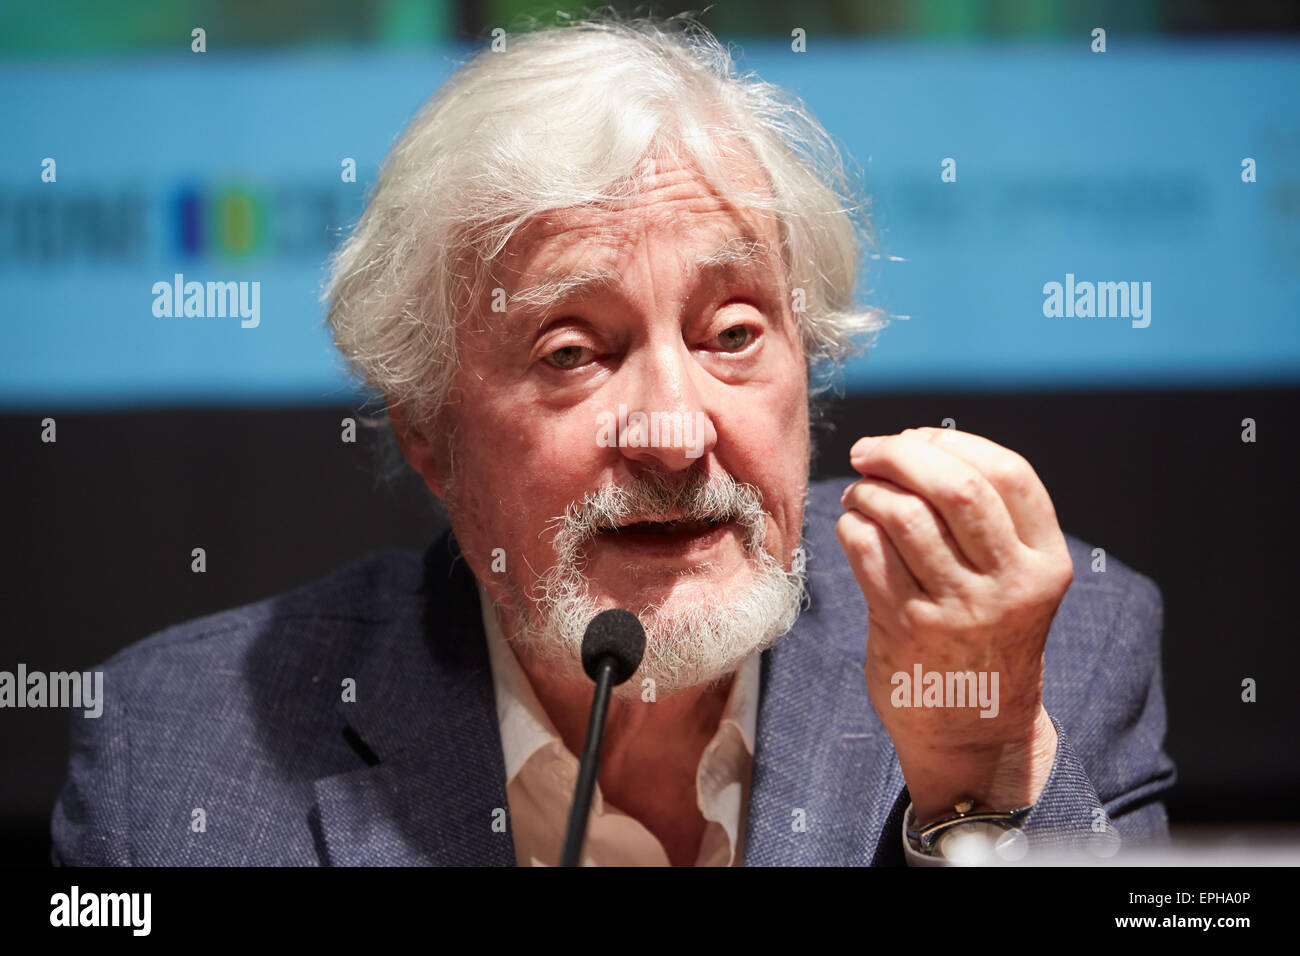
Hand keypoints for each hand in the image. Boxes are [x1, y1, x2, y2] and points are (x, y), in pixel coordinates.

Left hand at [835, 427, 1072, 825]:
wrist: (974, 731)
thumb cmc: (986, 634)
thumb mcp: (1014, 579)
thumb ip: (986, 518)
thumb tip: (914, 443)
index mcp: (1045, 561)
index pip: (1009, 473)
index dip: (952, 442)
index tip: (915, 437)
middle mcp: (1008, 584)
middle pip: (955, 487)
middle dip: (902, 453)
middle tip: (869, 450)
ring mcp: (957, 609)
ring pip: (904, 515)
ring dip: (869, 490)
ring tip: (860, 493)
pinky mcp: (906, 628)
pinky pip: (868, 551)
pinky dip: (852, 525)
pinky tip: (853, 528)